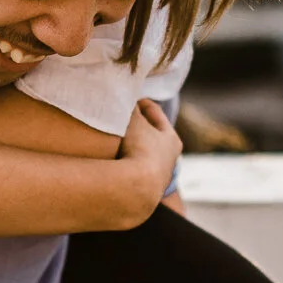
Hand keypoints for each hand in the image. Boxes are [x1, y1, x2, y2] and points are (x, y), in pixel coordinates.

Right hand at [116, 99, 181, 222]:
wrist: (137, 189)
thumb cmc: (140, 149)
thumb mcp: (134, 121)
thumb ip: (129, 107)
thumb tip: (122, 92)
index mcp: (171, 139)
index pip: (155, 114)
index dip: (142, 103)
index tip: (129, 98)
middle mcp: (168, 159)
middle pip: (151, 135)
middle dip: (137, 125)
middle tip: (120, 116)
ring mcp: (156, 178)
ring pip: (142, 154)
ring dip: (129, 146)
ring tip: (112, 138)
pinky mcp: (143, 191)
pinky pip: (131, 170)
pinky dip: (123, 162)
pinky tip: (110, 160)